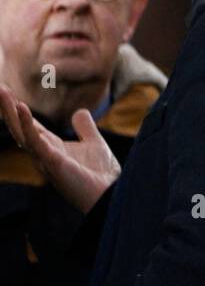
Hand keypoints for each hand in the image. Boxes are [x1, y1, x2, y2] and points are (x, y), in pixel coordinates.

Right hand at [0, 85, 119, 212]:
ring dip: (10, 112)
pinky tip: (21, 107)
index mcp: (51, 147)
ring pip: (21, 133)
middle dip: (6, 108)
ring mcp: (45, 159)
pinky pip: (36, 142)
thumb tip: (79, 112)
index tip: (5, 90)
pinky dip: (27, 124)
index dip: (17, 109)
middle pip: (19, 127)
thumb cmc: (102, 175)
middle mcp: (43, 153)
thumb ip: (85, 128)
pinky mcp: (53, 163)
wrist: (112, 194)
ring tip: (2, 92)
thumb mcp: (94, 144)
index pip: (29, 125)